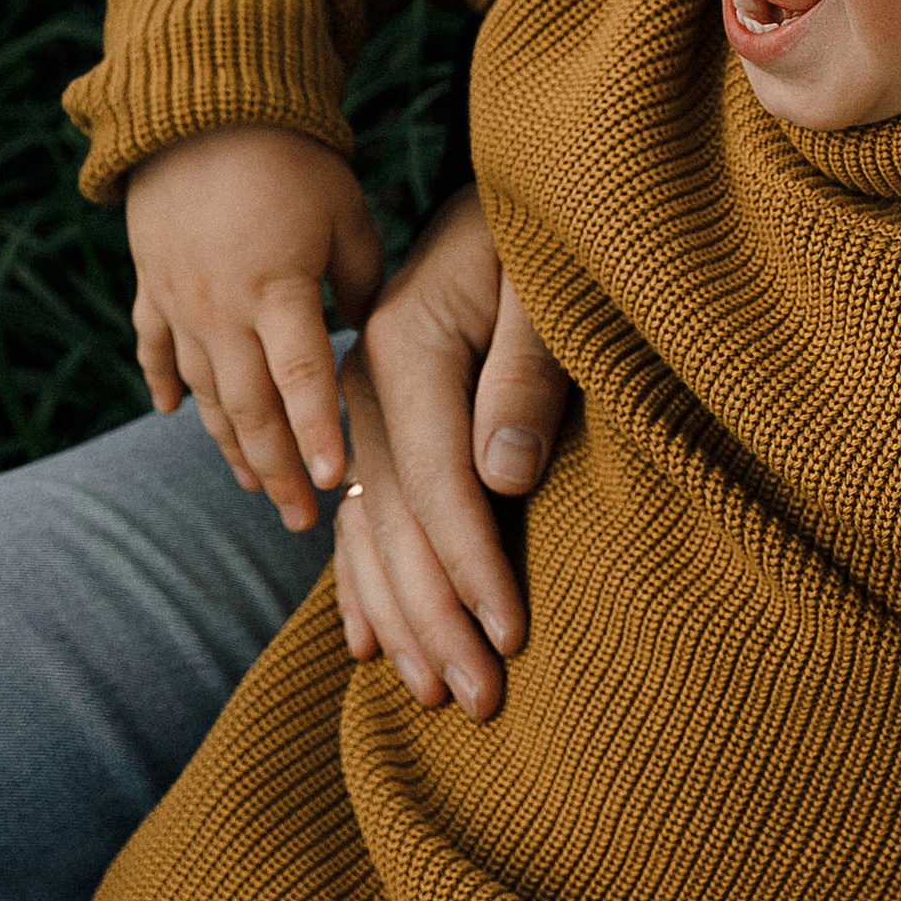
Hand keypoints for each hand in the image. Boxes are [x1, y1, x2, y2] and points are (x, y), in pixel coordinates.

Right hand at [125, 126, 383, 525]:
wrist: (202, 105)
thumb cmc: (294, 158)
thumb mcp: (348, 213)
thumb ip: (366, 279)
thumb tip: (371, 336)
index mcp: (277, 287)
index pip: (301, 379)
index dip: (317, 434)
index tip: (335, 482)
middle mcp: (219, 306)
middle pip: (248, 408)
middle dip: (276, 471)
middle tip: (301, 520)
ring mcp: (177, 301)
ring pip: (203, 393)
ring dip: (229, 446)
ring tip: (255, 488)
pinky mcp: (151, 285)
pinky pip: (154, 348)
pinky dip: (167, 385)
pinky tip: (176, 415)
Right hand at [331, 193, 570, 717]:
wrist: (499, 199)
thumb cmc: (542, 243)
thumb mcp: (546, 289)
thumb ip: (527, 376)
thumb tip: (503, 479)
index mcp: (401, 347)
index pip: (439, 485)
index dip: (475, 567)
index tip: (514, 636)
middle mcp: (360, 387)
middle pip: (394, 525)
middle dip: (439, 620)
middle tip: (482, 702)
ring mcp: (354, 410)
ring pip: (367, 533)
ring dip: (402, 620)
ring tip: (437, 695)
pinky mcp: (368, 425)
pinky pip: (356, 518)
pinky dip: (364, 585)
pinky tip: (372, 646)